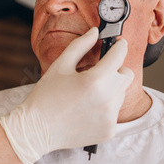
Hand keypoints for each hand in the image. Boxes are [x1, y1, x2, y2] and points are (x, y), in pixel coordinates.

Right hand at [0, 28, 133, 163]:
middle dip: (115, 69)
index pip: (118, 56)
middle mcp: (107, 100)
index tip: (119, 44)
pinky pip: (114, 112)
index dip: (119, 47)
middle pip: (126, 75)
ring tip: (88, 93)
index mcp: (94, 80)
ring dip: (110, 89)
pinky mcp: (109, 130)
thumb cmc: (45, 96)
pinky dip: (105, 107)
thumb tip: (94, 33)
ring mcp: (109, 117)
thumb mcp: (60, 65)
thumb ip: (80, 45)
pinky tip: (87, 107)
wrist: (37, 129)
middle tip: (98, 71)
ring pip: (121, 94)